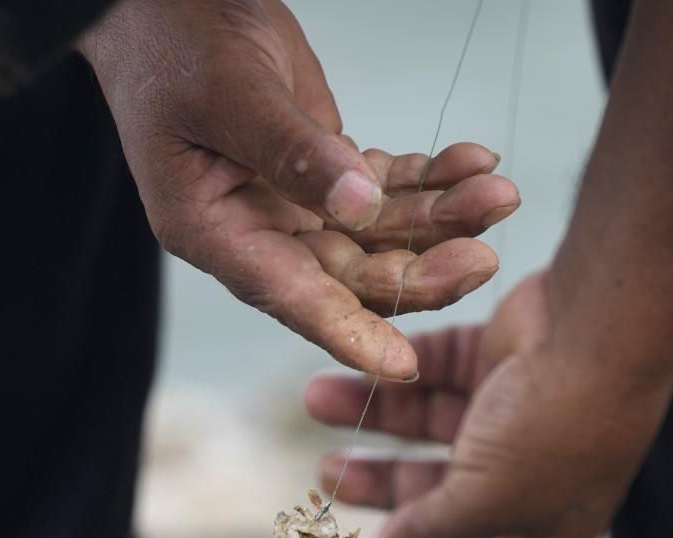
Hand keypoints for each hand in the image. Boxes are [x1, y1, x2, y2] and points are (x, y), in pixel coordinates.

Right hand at [79, 0, 518, 378]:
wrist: (177, 1)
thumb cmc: (176, 43)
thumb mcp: (231, 95)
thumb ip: (292, 153)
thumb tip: (358, 208)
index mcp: (215, 230)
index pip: (288, 295)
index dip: (347, 333)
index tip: (400, 365)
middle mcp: (259, 230)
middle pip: (351, 273)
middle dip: (420, 269)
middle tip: (482, 258)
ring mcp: (296, 203)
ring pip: (381, 232)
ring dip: (441, 217)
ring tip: (497, 194)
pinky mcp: (327, 171)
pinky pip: (389, 188)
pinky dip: (431, 178)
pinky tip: (472, 163)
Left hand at [304, 272, 672, 537]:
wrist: (594, 332)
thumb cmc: (551, 433)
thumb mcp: (485, 502)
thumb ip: (433, 533)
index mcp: (546, 524)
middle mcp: (530, 469)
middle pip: (442, 488)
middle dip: (381, 482)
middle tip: (326, 473)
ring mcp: (513, 408)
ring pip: (429, 419)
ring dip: (373, 412)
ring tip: (315, 399)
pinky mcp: (496, 356)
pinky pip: (435, 368)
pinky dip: (397, 370)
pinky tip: (354, 366)